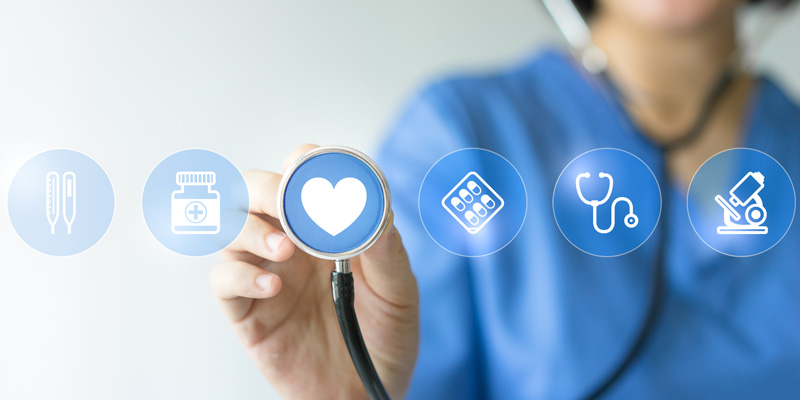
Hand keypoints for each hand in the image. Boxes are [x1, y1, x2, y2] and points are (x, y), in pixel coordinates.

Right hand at [210, 144, 418, 398]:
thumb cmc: (384, 338)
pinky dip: (239, 275)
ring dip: (251, 230)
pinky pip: (223, 281)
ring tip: (285, 250)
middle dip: (266, 188)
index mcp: (325, 227)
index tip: (310, 166)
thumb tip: (378, 216)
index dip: (302, 164)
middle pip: (255, 193)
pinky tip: (272, 287)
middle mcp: (290, 243)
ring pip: (231, 229)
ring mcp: (265, 273)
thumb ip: (388, 255)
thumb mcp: (399, 294)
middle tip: (285, 202)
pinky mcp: (247, 310)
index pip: (301, 178)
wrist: (364, 393)